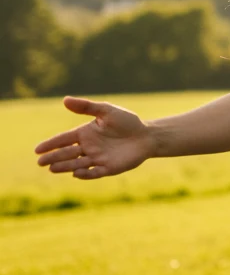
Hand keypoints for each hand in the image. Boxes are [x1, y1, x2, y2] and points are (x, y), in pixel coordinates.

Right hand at [35, 97, 153, 179]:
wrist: (146, 136)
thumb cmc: (127, 122)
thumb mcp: (107, 111)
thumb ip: (87, 107)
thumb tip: (65, 100)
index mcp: (85, 133)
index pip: (64, 139)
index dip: (51, 144)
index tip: (37, 150)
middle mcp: (88, 147)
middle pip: (67, 153)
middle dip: (53, 157)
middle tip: (40, 162)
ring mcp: (97, 159)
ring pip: (77, 164)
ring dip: (65, 166)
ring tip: (52, 168)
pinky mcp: (108, 168)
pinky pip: (94, 173)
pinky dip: (85, 174)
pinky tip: (77, 173)